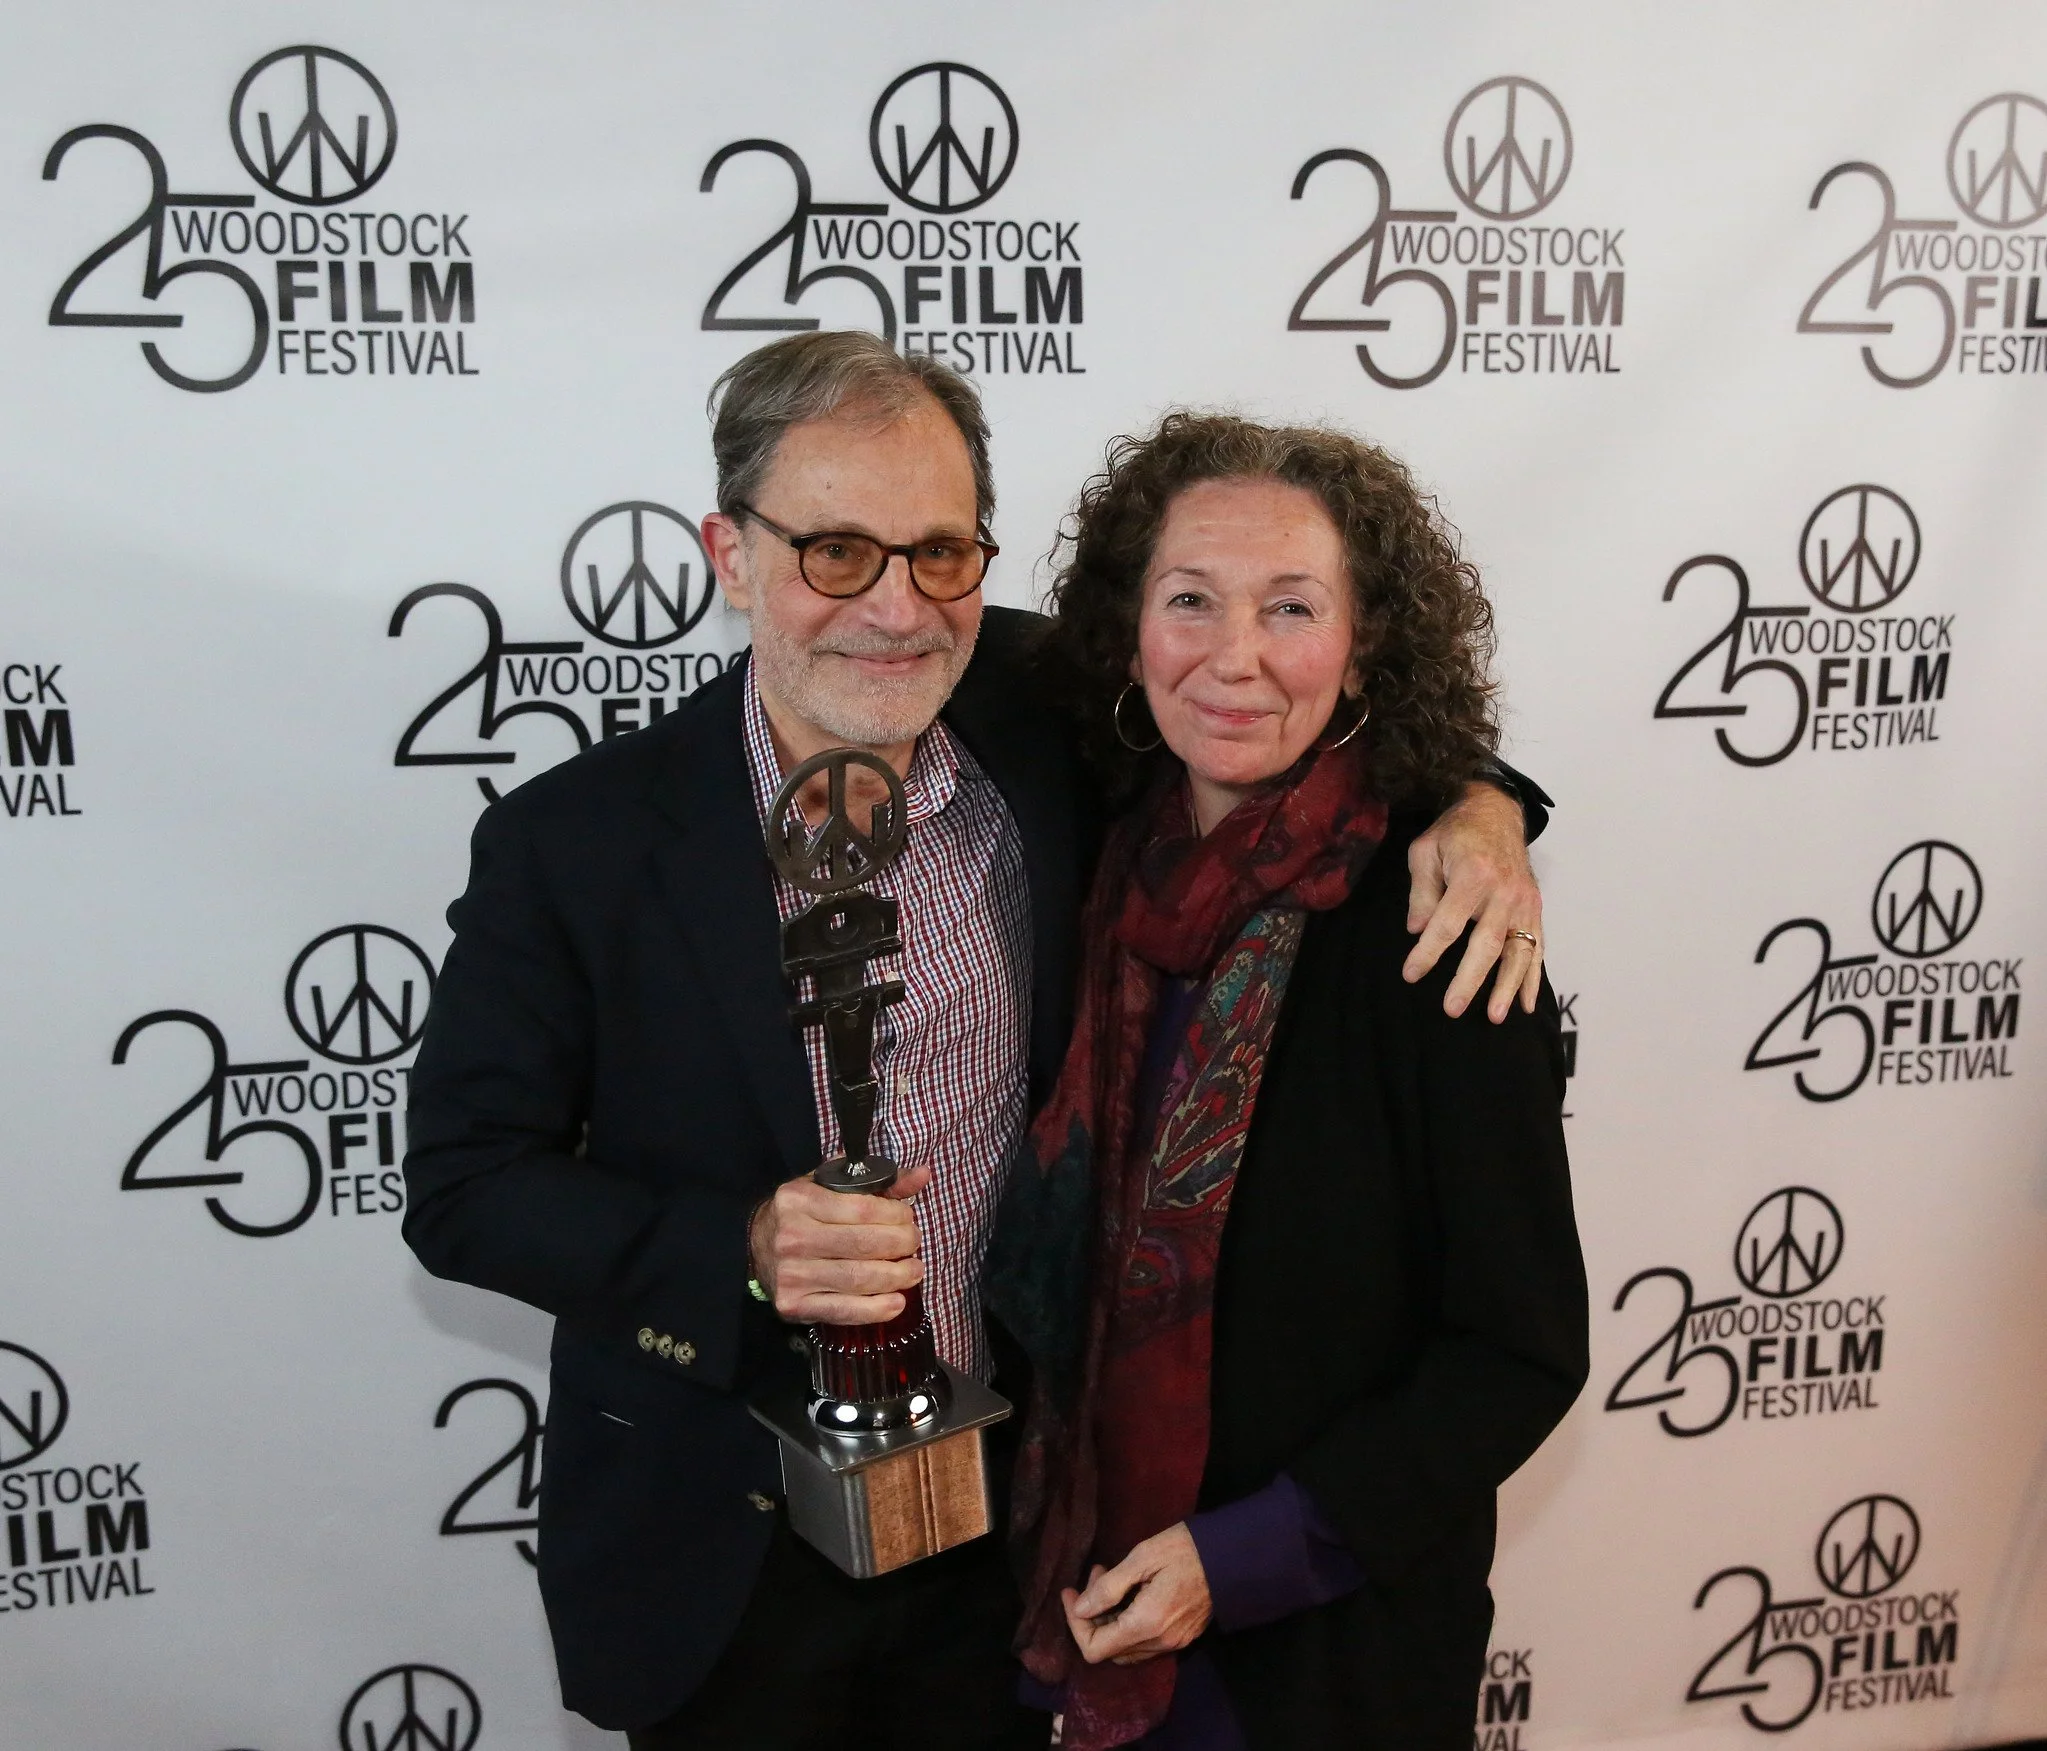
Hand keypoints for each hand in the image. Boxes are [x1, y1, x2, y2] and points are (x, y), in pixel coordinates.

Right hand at [749, 1163, 930, 1323]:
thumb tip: (923, 1174)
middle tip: (915, 1244)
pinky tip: (897, 1302)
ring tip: (913, 1271)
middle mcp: (793, 1237)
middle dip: (901, 1245)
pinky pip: (844, 1311)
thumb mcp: (830, 1187)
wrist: (753, 1246)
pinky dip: (876, 1309)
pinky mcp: (794, 1305)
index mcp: (800, 1200)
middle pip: (864, 1245)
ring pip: (858, 1278)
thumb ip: (878, 1182)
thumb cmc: (800, 1213)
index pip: (863, 1210)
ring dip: (897, 1277)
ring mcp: (792, 1274)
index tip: (909, 1219)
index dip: (896, 1216)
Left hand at [1062, 1523, 1211, 1666]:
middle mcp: (1159, 1643)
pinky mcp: (1182, 1637)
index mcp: (1147, 1624)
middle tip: (1095, 1575)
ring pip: (1125, 1647)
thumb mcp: (1142, 1557)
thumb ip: (1108, 1587)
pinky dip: (1127, 1622)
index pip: (1095, 1649)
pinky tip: (1130, 1592)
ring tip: (1109, 1578)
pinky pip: (1143, 1642)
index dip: (1075, 1623)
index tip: (1071, 1592)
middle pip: (1108, 1649)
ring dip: (1109, 1618)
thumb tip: (1080, 1609)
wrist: (1233, 1556)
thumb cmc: (1186, 1549)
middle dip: (1092, 1615)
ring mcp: (1173, 1643)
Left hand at [1403, 781, 1543, 1021]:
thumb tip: (1417, 931)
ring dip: (1507, 987)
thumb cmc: (1454, 833)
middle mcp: (1504, 891)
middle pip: (1487, 944)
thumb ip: (1421, 892)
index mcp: (1473, 875)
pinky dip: (1532, 977)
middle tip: (1452, 1009)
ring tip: (1494, 1016)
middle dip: (1469, 980)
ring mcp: (1525, 902)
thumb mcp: (1425, 851)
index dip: (1428, 952)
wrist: (1496, 811)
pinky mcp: (1536, 908)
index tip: (1411, 974)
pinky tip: (1524, 1004)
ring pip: (1518, 952)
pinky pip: (1537, 947)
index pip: (1447, 924)